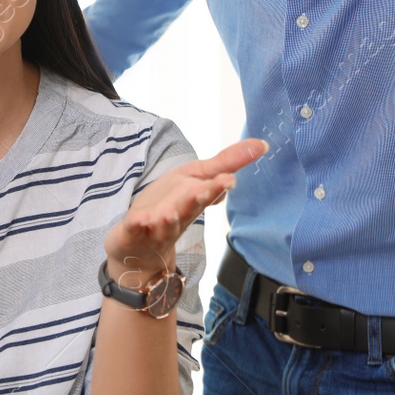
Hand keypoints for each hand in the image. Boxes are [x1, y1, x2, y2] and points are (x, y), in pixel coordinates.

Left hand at [104, 139, 266, 277]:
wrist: (142, 250)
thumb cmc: (171, 208)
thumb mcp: (196, 179)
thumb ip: (226, 163)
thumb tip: (261, 145)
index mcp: (194, 199)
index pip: (209, 191)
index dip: (218, 185)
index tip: (229, 179)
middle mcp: (179, 215)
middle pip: (190, 207)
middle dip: (198, 198)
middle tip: (207, 190)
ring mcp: (155, 227)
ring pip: (166, 223)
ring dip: (169, 218)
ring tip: (171, 212)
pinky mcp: (133, 233)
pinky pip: (135, 229)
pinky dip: (137, 225)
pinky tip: (139, 219)